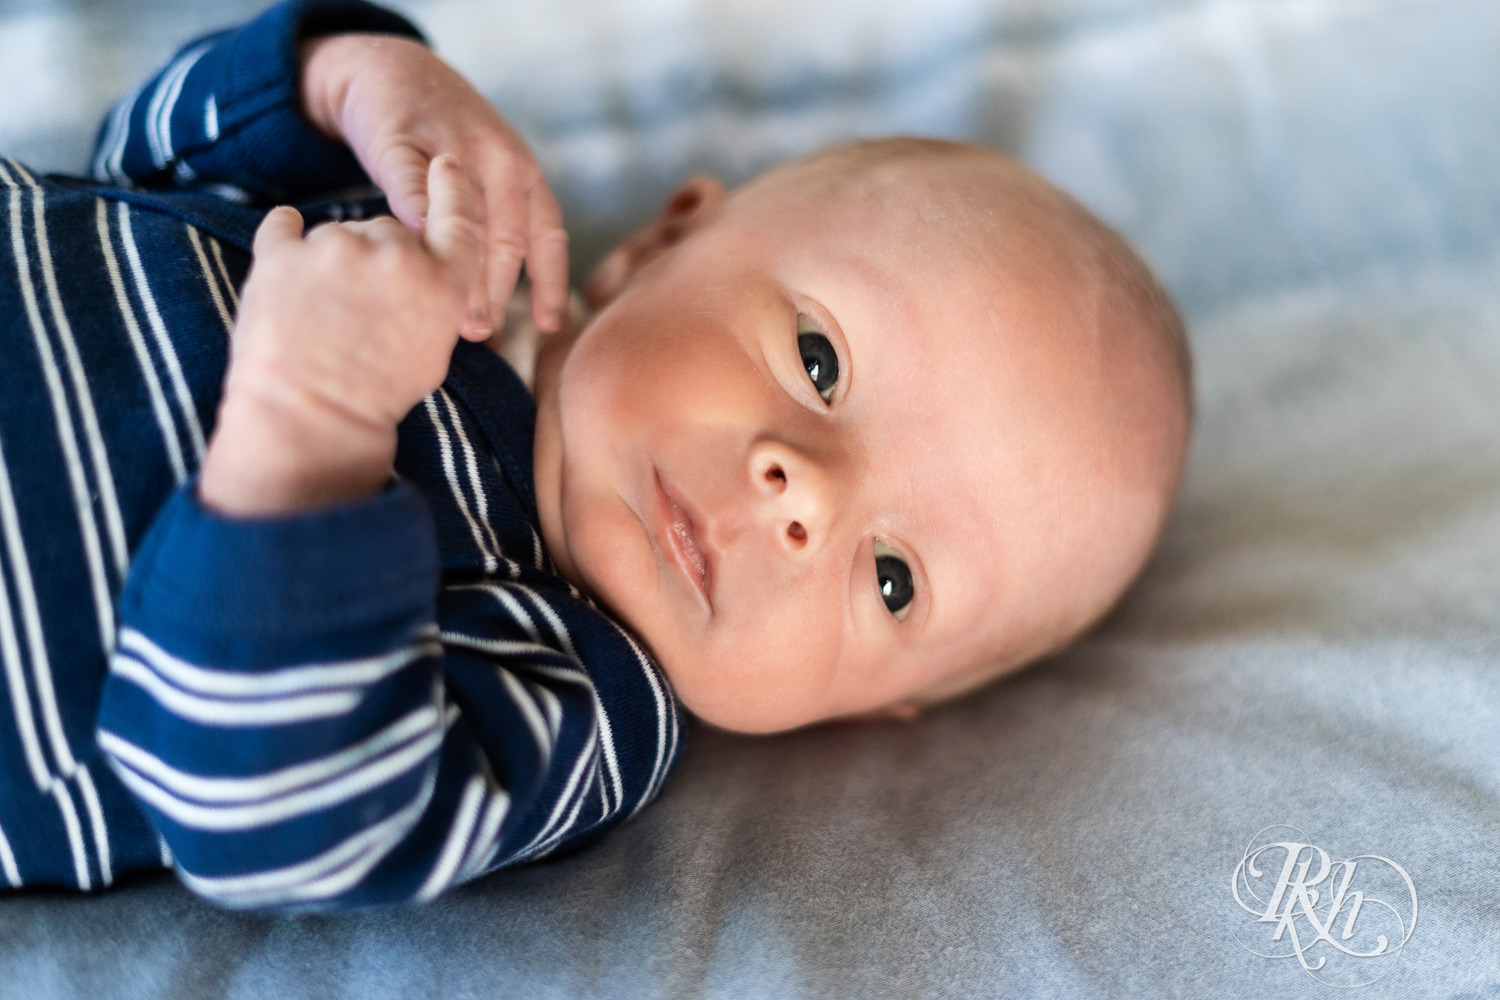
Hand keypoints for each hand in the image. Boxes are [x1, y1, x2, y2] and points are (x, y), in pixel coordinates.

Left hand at [199, 155, 481, 516]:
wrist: (308, 419)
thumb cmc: (377, 397)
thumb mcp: (432, 353)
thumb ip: (439, 302)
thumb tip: (429, 279)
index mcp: (442, 280)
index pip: (459, 218)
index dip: (453, 190)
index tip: (447, 165)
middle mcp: (395, 254)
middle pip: (391, 228)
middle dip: (379, 255)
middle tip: (362, 305)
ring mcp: (335, 249)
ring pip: (339, 232)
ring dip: (333, 259)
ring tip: (323, 312)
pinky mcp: (282, 253)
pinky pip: (282, 225)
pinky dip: (284, 234)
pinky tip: (287, 259)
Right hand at [300, 33, 567, 337]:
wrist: (394, 71)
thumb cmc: (447, 144)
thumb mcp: (491, 175)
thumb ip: (500, 230)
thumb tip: (501, 313)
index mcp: (526, 174)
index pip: (547, 236)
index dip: (550, 283)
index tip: (547, 325)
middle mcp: (499, 159)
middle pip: (504, 237)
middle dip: (494, 292)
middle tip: (481, 334)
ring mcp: (451, 147)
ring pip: (462, 219)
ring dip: (457, 270)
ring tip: (447, 314)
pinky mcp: (401, 139)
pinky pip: (411, 184)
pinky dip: (415, 217)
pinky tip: (416, 252)